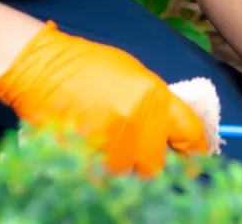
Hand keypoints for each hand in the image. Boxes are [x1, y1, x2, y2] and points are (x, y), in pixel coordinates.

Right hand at [0, 20, 207, 175]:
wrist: (43, 70)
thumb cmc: (89, 66)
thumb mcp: (134, 74)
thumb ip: (155, 103)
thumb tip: (172, 130)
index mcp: (154, 97)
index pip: (189, 133)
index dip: (196, 148)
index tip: (198, 156)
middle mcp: (137, 124)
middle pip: (158, 164)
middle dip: (152, 159)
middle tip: (139, 147)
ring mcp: (110, 146)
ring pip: (128, 174)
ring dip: (123, 164)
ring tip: (107, 139)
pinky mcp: (86, 161)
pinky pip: (103, 176)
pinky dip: (101, 167)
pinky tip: (91, 145)